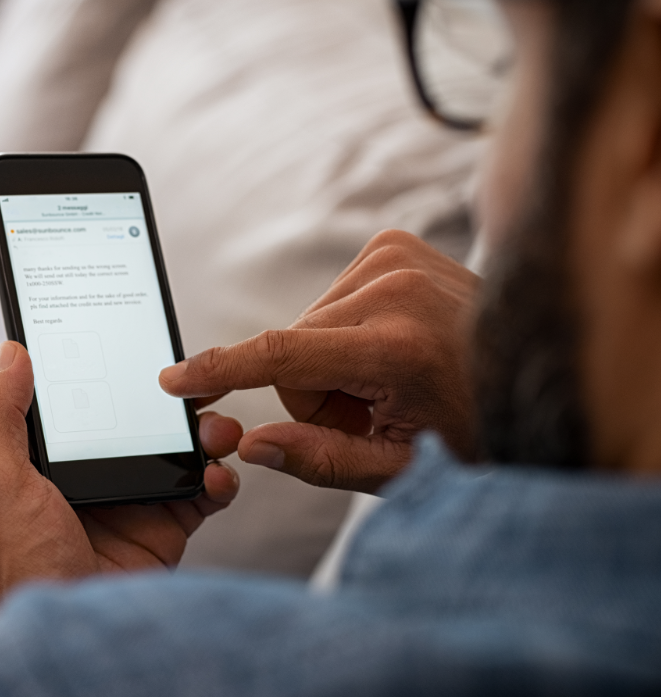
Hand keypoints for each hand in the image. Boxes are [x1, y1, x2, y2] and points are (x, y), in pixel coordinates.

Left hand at [0, 341, 240, 616]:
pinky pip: (203, 494)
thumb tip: (9, 352)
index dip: (111, 371)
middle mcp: (94, 475)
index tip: (138, 343)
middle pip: (141, 420)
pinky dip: (219, 480)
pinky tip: (217, 477)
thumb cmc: (19, 566)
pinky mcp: (165, 530)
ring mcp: (133, 502)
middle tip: (196, 384)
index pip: (85, 400)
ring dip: (205, 433)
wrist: (70, 640)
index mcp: (49, 460)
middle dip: (173, 400)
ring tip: (216, 429)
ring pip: (178, 450)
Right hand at [159, 230, 479, 493]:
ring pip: (307, 324)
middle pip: (291, 349)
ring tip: (390, 376)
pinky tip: (391, 344)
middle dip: (314, 390)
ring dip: (331, 359)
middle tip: (372, 409)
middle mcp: (394, 288)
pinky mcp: (395, 243)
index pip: (280, 355)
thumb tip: (251, 446)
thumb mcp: (401, 467)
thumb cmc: (476, 428)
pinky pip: (329, 297)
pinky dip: (346, 329)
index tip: (173, 378)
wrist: (538, 369)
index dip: (219, 370)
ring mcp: (397, 256)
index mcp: (397, 348)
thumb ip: (320, 459)